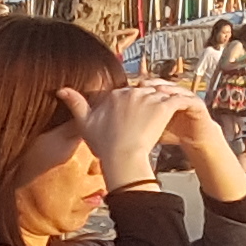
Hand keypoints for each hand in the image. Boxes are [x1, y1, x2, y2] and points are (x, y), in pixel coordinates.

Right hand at [61, 84, 192, 186]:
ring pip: (160, 95)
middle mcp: (131, 92)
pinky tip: (184, 111)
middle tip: (154, 117)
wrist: (122, 156)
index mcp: (115, 95)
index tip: (136, 117)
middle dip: (149, 102)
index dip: (133, 104)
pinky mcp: (163, 107)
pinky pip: (176, 100)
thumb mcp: (85, 124)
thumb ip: (75, 104)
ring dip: (165, 103)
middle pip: (145, 92)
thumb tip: (61, 89)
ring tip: (169, 115)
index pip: (128, 93)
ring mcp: (148, 99)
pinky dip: (181, 104)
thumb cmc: (104, 145)